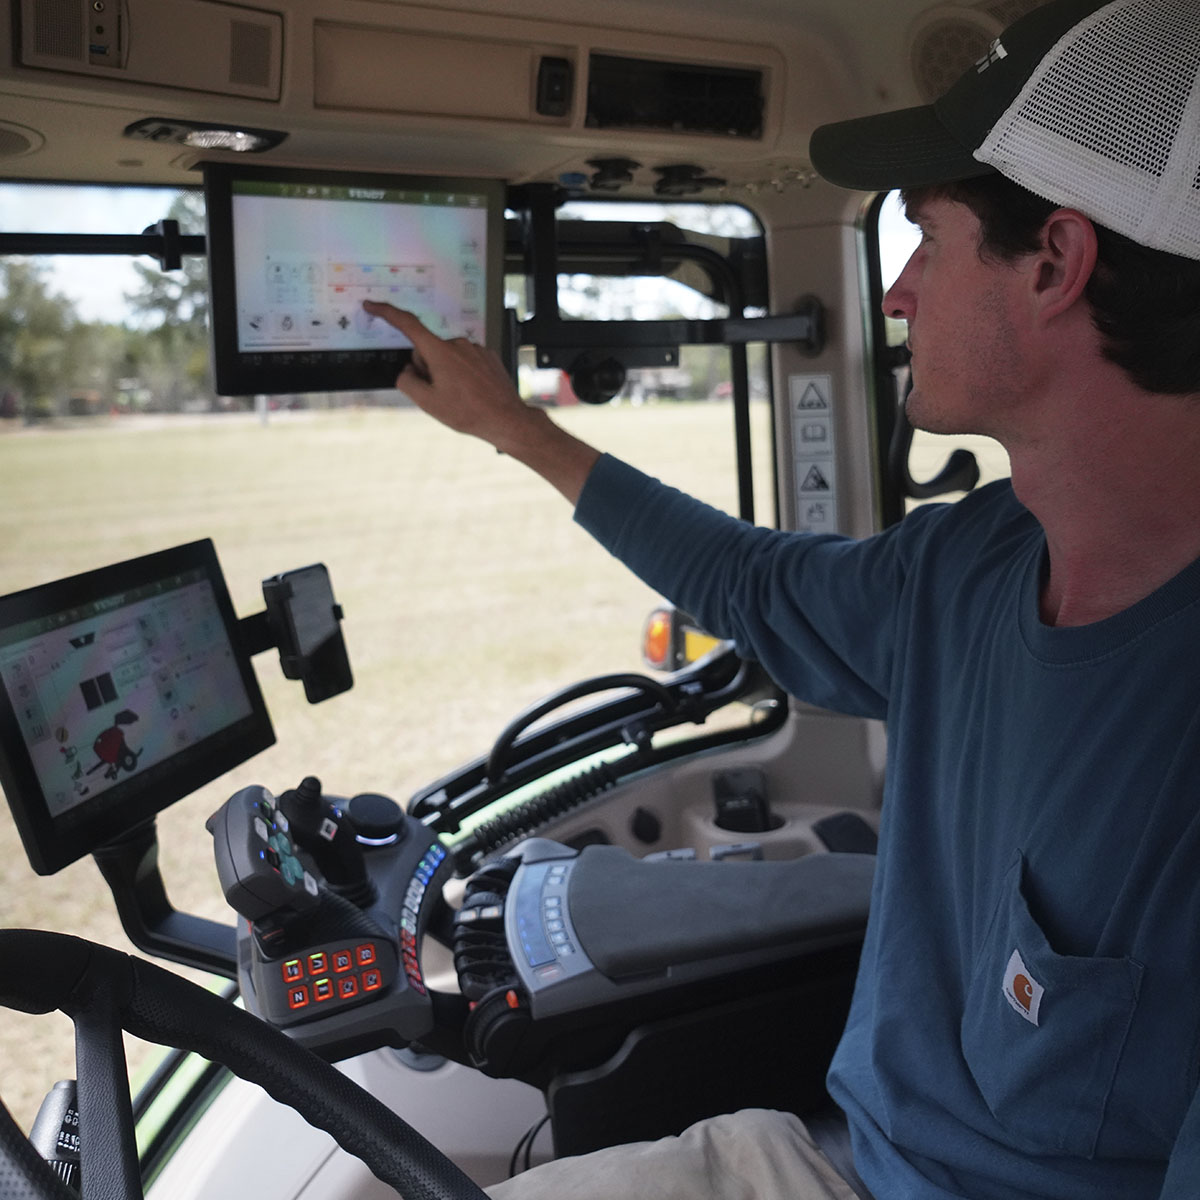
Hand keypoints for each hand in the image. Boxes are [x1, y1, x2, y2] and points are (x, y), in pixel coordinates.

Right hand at [362, 301, 600, 502]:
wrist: (506, 419)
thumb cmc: (469, 413)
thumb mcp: (428, 403)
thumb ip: (407, 382)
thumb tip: (407, 372)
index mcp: (440, 351)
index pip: (407, 324)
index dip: (386, 312)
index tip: (373, 304)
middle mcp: (458, 344)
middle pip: (427, 350)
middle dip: (427, 369)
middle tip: (441, 393)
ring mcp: (475, 349)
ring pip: (446, 357)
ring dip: (446, 373)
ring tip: (461, 396)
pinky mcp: (487, 355)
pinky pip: (465, 361)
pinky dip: (462, 374)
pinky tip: (472, 392)